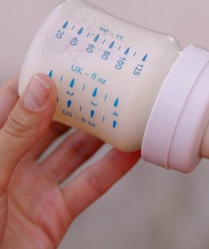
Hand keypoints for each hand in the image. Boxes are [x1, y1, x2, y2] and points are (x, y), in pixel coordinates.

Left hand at [0, 74, 139, 247]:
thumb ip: (15, 132)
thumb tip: (41, 86)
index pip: (13, 101)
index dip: (39, 79)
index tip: (68, 60)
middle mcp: (12, 164)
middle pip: (50, 124)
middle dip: (78, 102)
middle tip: (105, 81)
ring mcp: (35, 189)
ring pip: (74, 152)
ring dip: (100, 133)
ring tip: (125, 108)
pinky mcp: (56, 214)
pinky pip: (90, 185)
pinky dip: (114, 169)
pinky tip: (132, 151)